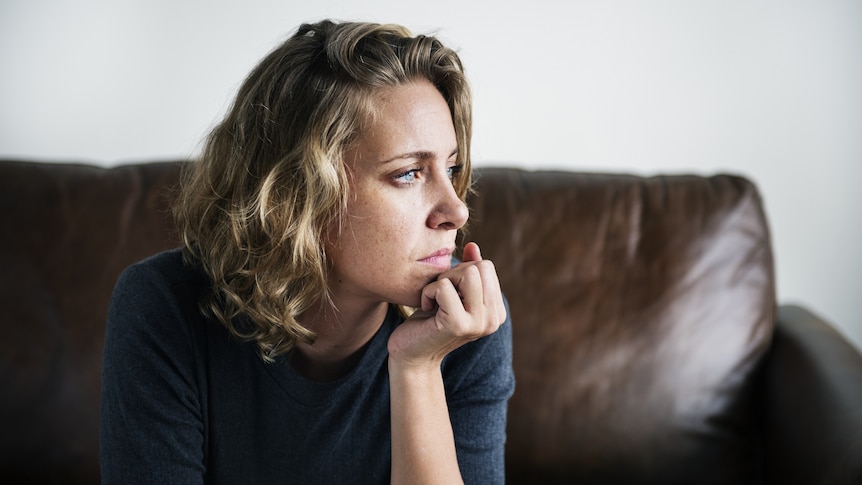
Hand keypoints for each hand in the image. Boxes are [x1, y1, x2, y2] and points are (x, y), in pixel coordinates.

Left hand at [387, 242, 505, 369]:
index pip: (486, 266)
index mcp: (496, 311)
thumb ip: (467, 271)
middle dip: (453, 273)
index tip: (449, 293)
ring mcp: (478, 323)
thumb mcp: (452, 292)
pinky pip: (444, 286)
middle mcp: (493, 319)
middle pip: (479, 267)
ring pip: (467, 273)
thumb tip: (473, 246)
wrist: (411, 355)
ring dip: (443, 281)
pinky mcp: (458, 325)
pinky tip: (426, 309)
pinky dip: (428, 292)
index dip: (461, 272)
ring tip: (435, 300)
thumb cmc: (429, 321)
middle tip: (439, 296)